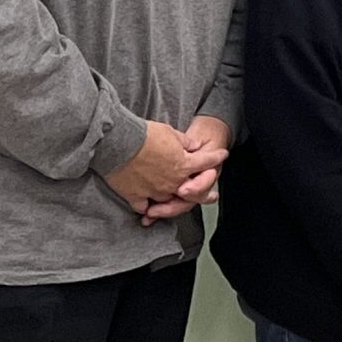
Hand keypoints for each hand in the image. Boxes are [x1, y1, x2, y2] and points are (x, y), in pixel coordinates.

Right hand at [104, 119, 227, 220]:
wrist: (117, 143)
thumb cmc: (144, 135)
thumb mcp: (170, 133)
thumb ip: (185, 143)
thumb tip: (192, 146)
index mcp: (183, 165)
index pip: (206, 162)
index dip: (216, 157)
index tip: (223, 155)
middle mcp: (172, 182)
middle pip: (191, 190)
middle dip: (200, 189)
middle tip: (209, 192)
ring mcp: (154, 191)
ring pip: (167, 200)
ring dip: (170, 198)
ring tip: (172, 196)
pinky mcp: (135, 196)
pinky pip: (143, 207)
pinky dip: (145, 207)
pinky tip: (147, 208)